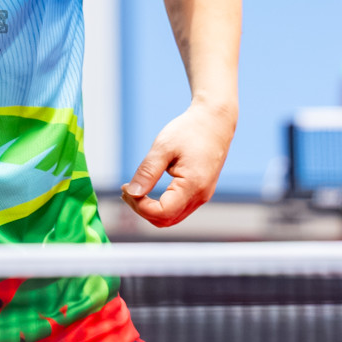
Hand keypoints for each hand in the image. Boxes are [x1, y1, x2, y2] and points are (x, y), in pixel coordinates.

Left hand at [120, 101, 235, 227]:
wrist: (214, 121)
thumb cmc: (190, 130)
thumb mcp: (163, 147)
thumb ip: (147, 172)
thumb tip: (132, 193)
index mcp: (193, 185)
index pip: (162, 212)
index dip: (139, 206)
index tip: (126, 189)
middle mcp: (201, 196)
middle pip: (166, 220)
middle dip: (142, 210)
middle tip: (127, 190)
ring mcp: (202, 196)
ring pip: (172, 218)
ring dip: (150, 209)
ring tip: (134, 190)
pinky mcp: (200, 192)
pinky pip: (178, 209)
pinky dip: (160, 205)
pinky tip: (148, 190)